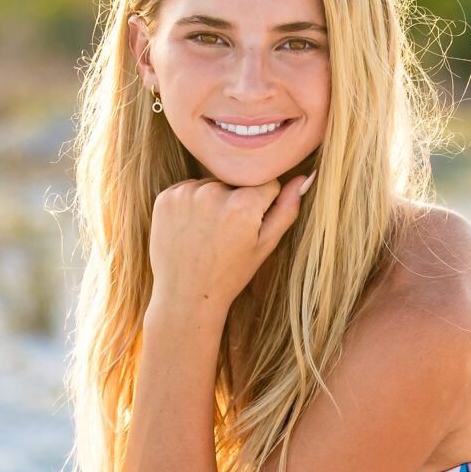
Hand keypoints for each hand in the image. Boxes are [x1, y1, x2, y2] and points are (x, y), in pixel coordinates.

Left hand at [146, 171, 314, 309]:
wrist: (186, 295)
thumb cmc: (230, 274)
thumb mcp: (265, 245)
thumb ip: (287, 209)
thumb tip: (305, 176)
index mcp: (243, 204)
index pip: (266, 182)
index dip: (263, 204)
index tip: (250, 226)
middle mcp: (213, 192)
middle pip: (236, 181)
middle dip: (237, 200)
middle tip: (226, 234)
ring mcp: (185, 193)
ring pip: (212, 183)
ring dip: (213, 200)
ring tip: (208, 233)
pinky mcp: (166, 197)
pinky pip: (188, 188)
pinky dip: (191, 203)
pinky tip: (191, 229)